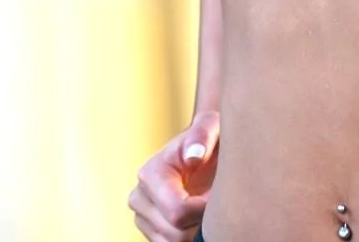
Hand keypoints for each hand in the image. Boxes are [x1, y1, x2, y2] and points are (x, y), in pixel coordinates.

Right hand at [128, 110, 219, 241]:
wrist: (201, 148)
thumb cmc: (208, 137)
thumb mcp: (210, 127)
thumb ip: (202, 136)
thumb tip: (193, 156)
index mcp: (150, 174)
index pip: (177, 213)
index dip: (204, 212)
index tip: (218, 198)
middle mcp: (139, 197)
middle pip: (175, 234)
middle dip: (200, 223)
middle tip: (214, 203)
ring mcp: (142, 217)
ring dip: (194, 231)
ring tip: (206, 209)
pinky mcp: (150, 231)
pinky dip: (188, 238)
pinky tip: (198, 219)